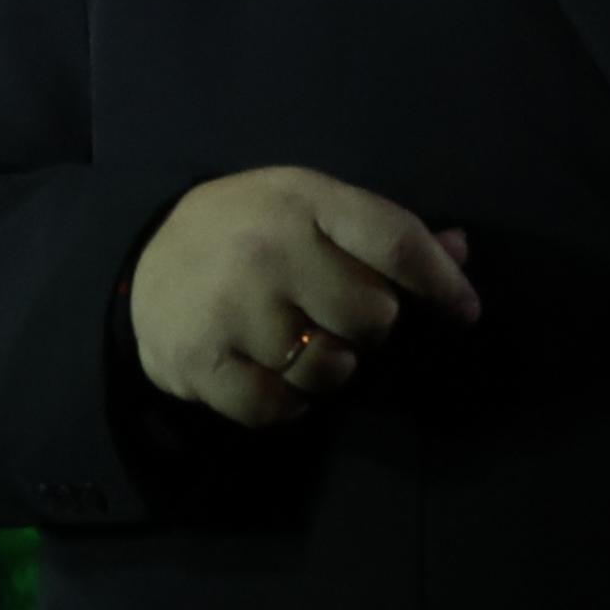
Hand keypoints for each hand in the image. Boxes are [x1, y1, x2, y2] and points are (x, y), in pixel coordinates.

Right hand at [128, 168, 480, 428]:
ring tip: (293, 343)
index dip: (443, 283)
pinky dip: (285, 403)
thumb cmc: (246, 232)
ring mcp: (234, 308)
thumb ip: (383, 232)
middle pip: (374, 317)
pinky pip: (281, 408)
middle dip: (365, 326)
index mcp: (304, 201)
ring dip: (324, 368)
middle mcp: (270, 249)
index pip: (396, 242)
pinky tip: (267, 372)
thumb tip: (461, 249)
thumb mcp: (308, 209)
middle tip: (331, 315)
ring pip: (331, 370)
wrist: (144, 266)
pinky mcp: (203, 361)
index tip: (465, 312)